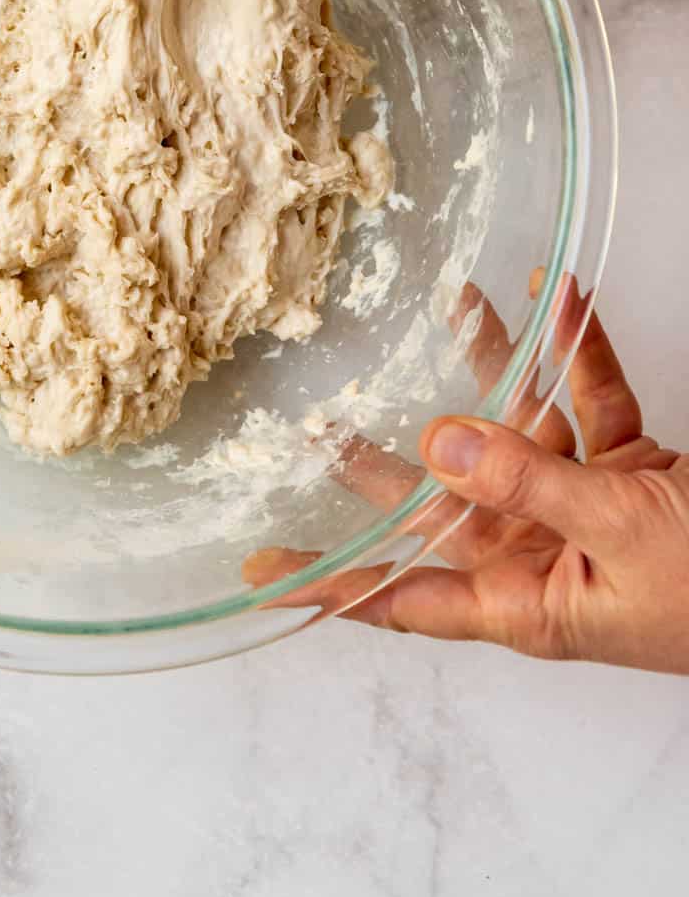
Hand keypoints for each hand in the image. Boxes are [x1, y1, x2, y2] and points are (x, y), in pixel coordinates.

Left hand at [245, 280, 688, 673]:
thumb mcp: (620, 535)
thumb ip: (528, 480)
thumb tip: (437, 441)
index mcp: (530, 602)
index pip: (408, 598)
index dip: (334, 585)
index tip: (261, 573)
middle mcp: (546, 555)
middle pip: (443, 504)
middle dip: (386, 461)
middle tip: (316, 421)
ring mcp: (588, 509)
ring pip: (520, 431)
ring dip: (498, 367)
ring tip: (456, 304)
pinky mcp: (636, 468)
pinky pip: (594, 401)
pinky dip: (581, 351)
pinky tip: (560, 295)